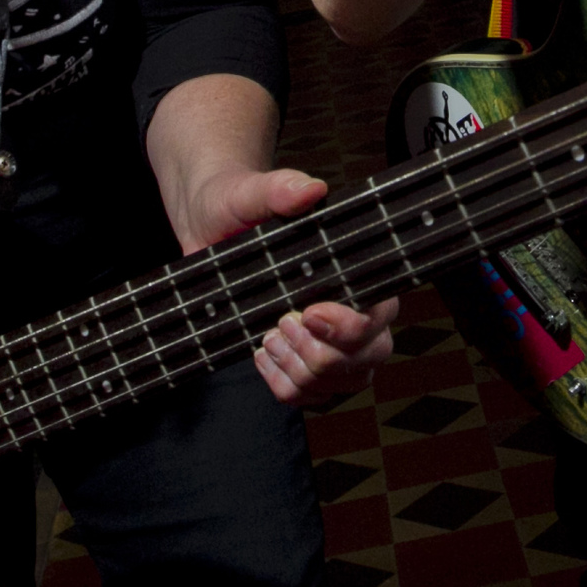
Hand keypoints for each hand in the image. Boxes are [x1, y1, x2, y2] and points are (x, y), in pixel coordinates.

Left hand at [166, 164, 401, 406]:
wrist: (207, 225)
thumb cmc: (234, 204)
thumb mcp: (248, 193)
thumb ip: (280, 189)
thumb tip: (309, 189)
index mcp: (353, 267)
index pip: (379, 311)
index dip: (351, 325)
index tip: (310, 313)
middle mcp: (355, 308)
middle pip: (370, 355)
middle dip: (322, 354)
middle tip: (280, 324)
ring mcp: (334, 342)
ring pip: (345, 382)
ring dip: (302, 372)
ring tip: (269, 336)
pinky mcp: (306, 362)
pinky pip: (311, 396)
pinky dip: (285, 385)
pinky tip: (263, 354)